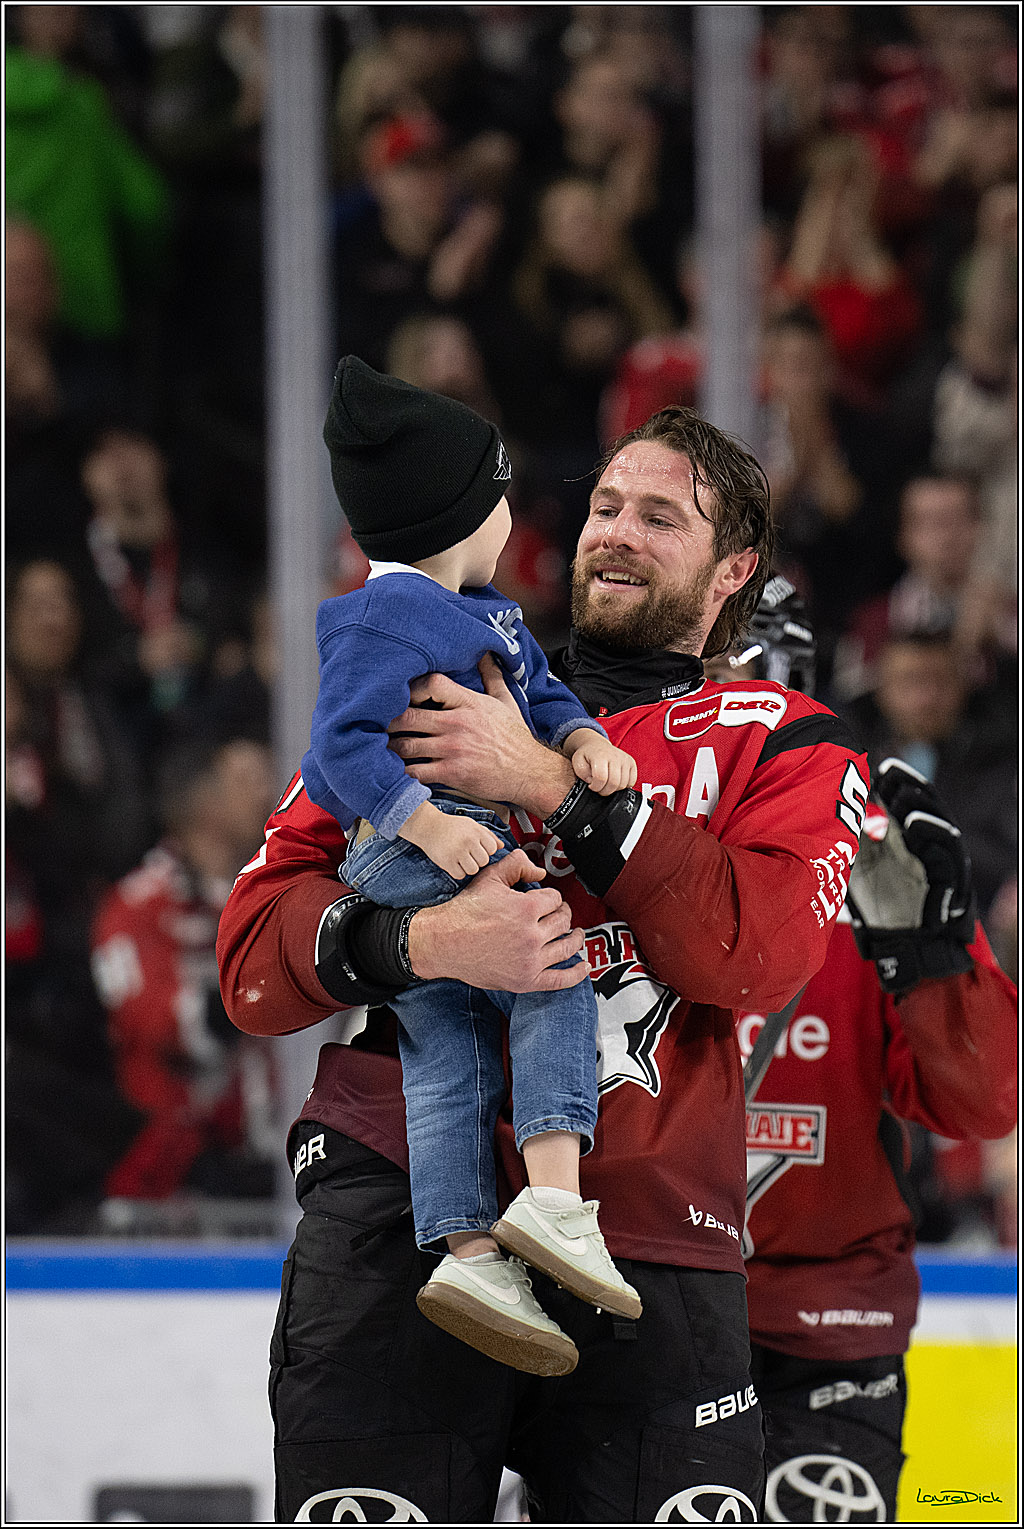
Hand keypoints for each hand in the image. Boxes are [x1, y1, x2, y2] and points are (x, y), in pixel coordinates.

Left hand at [388, 657, 575, 817]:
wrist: (531, 772)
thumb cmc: (516, 739)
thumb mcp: (506, 702)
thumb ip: (492, 677)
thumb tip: (486, 653)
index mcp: (469, 703)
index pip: (431, 683)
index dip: (411, 688)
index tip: (402, 696)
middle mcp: (457, 723)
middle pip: (408, 716)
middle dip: (388, 722)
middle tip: (376, 725)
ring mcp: (453, 749)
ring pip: (406, 745)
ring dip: (390, 748)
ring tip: (379, 747)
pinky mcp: (452, 773)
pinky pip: (416, 772)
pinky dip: (401, 773)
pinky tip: (394, 771)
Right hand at [398, 800, 500, 879]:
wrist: (428, 826)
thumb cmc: (452, 826)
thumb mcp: (472, 825)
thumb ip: (488, 835)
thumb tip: (502, 846)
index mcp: (476, 831)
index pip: (492, 849)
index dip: (486, 851)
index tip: (478, 848)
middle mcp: (468, 841)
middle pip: (484, 861)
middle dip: (478, 860)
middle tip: (468, 855)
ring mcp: (457, 852)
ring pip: (473, 870)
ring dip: (469, 868)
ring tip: (462, 860)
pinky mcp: (446, 861)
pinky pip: (460, 875)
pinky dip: (458, 872)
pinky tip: (454, 864)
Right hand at [407, 849, 587, 991]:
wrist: (443, 942)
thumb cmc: (464, 912)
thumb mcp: (489, 879)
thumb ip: (515, 865)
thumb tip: (537, 869)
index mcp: (526, 909)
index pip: (555, 899)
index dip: (551, 897)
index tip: (546, 900)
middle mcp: (531, 935)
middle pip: (563, 921)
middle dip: (563, 914)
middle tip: (560, 914)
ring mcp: (530, 960)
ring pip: (566, 947)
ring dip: (575, 938)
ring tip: (575, 934)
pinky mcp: (526, 980)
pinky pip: (560, 980)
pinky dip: (576, 974)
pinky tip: (583, 966)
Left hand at [571, 736, 636, 794]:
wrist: (596, 745)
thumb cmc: (587, 755)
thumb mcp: (577, 762)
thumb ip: (582, 773)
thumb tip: (592, 781)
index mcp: (600, 755)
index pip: (601, 778)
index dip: (595, 787)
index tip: (591, 786)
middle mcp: (615, 756)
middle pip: (614, 783)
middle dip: (604, 791)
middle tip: (599, 788)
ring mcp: (625, 759)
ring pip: (623, 784)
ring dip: (613, 789)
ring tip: (606, 784)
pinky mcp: (631, 763)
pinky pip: (631, 782)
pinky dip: (623, 786)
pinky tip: (615, 781)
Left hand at [846, 757, 975, 993]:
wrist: (903, 944)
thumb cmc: (879, 901)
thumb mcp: (855, 865)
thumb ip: (844, 840)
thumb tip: (820, 813)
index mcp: (901, 832)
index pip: (900, 796)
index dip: (889, 780)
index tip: (871, 767)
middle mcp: (922, 840)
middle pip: (920, 800)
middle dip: (904, 784)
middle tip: (886, 771)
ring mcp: (937, 856)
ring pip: (936, 819)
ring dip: (918, 805)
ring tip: (898, 796)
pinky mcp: (949, 876)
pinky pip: (947, 850)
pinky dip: (932, 835)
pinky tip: (912, 826)